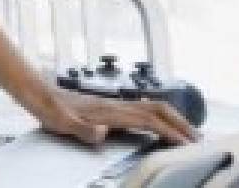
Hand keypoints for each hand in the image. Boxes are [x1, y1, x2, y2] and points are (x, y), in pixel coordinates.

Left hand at [30, 85, 198, 147]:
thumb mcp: (62, 123)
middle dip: (181, 123)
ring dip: (173, 118)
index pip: (149, 120)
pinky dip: (159, 116)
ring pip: (152, 107)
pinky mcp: (110, 106)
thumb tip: (101, 133)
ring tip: (187, 132)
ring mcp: (114, 104)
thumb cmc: (50, 109)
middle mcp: (116, 105)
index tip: (186, 144)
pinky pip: (142, 109)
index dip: (170, 132)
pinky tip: (159, 124)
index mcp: (110, 111)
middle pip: (158, 109)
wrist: (40, 94)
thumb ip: (82, 128)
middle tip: (198, 139)